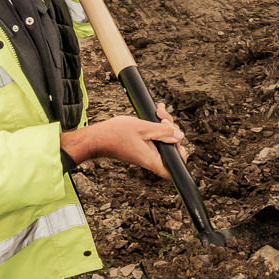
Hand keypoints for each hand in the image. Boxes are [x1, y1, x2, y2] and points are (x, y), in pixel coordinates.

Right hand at [61, 102, 186, 177]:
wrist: (97, 137)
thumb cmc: (115, 135)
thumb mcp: (143, 128)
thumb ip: (163, 132)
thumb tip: (179, 136)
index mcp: (152, 159)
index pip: (175, 167)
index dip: (180, 154)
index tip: (176, 138)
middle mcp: (151, 159)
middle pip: (171, 147)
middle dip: (172, 129)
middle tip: (163, 116)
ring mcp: (146, 153)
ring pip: (164, 140)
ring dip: (164, 125)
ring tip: (159, 111)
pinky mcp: (142, 147)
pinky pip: (156, 138)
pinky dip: (157, 126)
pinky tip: (156, 114)